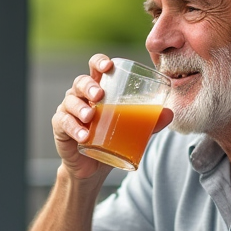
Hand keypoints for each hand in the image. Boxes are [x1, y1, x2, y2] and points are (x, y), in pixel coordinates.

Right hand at [51, 54, 172, 181]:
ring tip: (90, 117)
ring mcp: (68, 111)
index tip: (109, 65)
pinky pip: (63, 123)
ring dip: (80, 108)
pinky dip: (73, 129)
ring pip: (70, 101)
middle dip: (89, 86)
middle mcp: (81, 97)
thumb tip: (169, 113)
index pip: (95, 68)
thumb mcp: (132, 129)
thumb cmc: (111, 140)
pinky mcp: (60, 128)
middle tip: (99, 96)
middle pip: (80, 82)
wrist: (93, 168)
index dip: (99, 62)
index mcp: (98, 90)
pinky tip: (83, 136)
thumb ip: (149, 121)